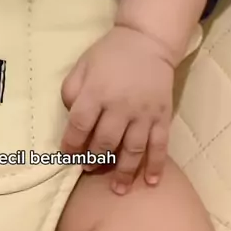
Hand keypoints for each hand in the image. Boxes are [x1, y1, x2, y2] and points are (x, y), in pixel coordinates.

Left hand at [60, 25, 174, 193]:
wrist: (147, 41)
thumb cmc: (109, 55)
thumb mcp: (82, 66)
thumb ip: (71, 91)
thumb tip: (70, 118)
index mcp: (96, 92)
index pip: (79, 125)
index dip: (71, 145)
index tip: (67, 156)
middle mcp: (119, 106)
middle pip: (104, 142)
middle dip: (94, 160)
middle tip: (89, 170)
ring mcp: (143, 113)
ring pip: (132, 150)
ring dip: (123, 172)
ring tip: (116, 189)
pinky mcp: (162, 116)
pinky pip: (159, 145)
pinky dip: (156, 166)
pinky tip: (150, 182)